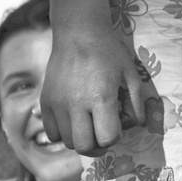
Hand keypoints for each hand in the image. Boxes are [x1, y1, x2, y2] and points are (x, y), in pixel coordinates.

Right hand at [40, 24, 147, 155]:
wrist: (79, 34)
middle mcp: (77, 104)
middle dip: (98, 146)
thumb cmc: (108, 52)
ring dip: (81, 139)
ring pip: (67, 142)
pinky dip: (63, 134)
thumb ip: (136, 101)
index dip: (115, 137)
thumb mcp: (130, 73)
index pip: (108, 137)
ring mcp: (58, 105)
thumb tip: (136, 124)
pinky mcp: (45, 103)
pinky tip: (73, 121)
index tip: (117, 127)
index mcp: (101, 97)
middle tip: (103, 136)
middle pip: (85, 146)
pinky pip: (51, 133)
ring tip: (89, 126)